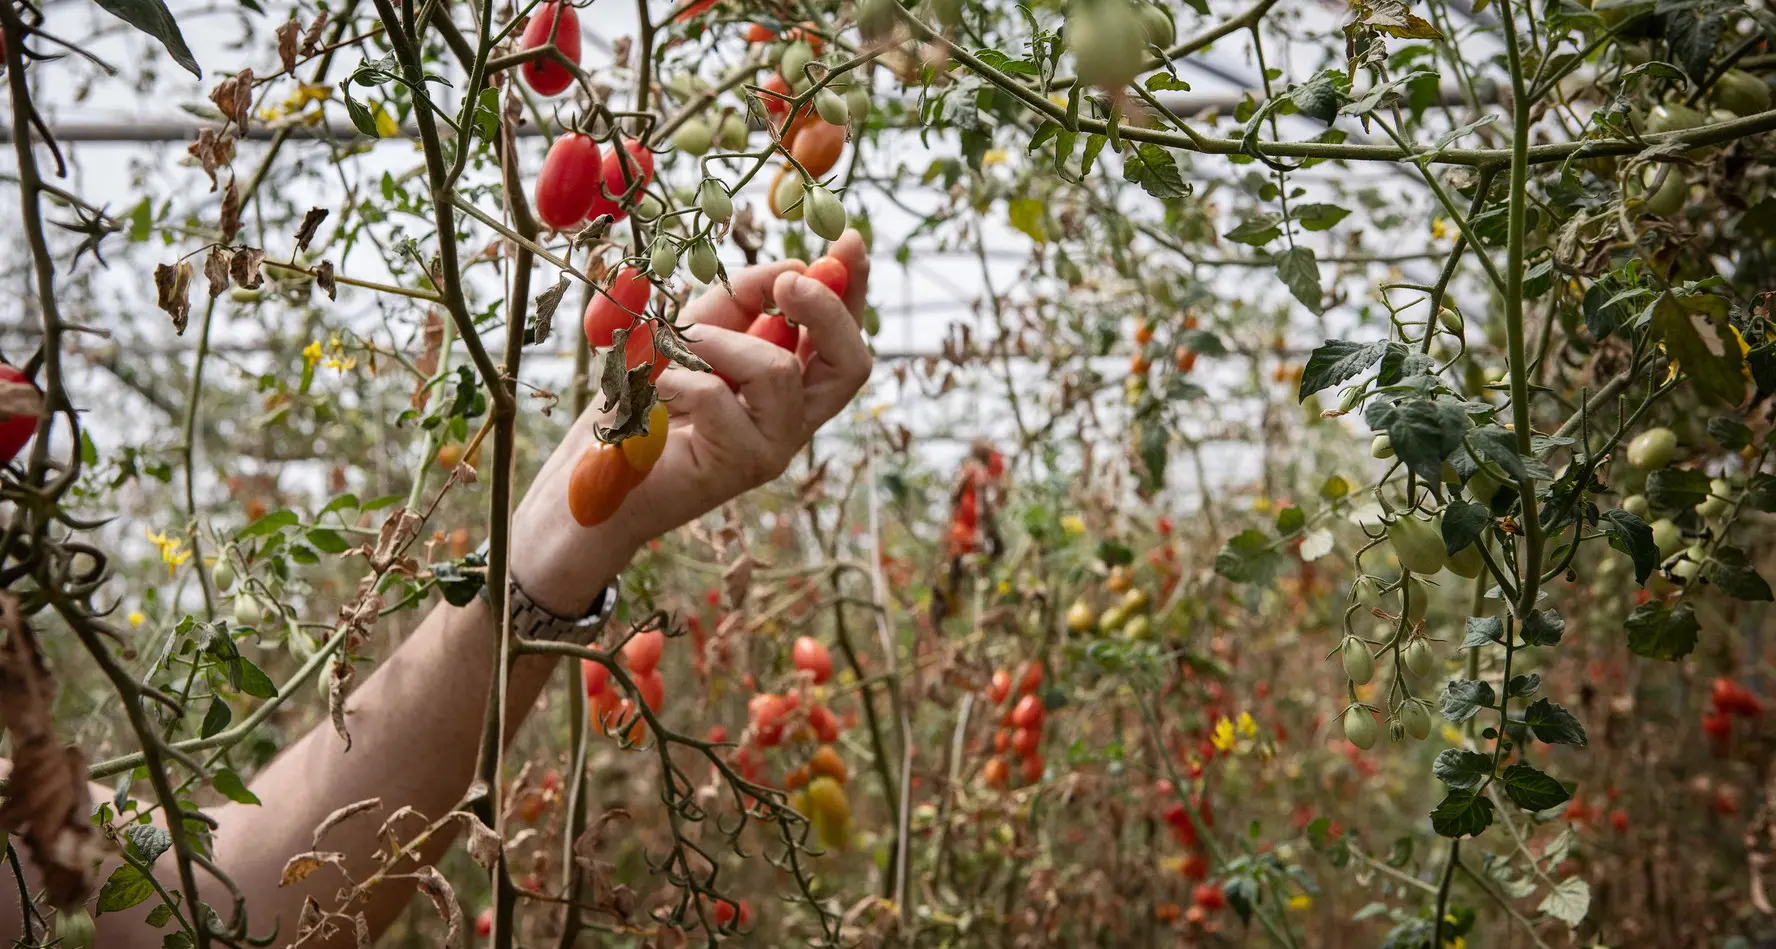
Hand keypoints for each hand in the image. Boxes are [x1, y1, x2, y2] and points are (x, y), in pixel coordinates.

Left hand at [511, 231, 871, 613]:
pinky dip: (680, 378)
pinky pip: (721, 398)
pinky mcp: (740, 466)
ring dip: (719, 344)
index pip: (842, 338)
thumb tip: (791, 268)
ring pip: (778, 373)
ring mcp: (772, 447)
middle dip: (826, 311)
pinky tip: (655, 391)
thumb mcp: (696, 332)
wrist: (597, 474)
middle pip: (851, 365)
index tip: (849, 241)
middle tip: (789, 281)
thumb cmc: (647, 401)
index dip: (854, 290)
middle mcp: (793, 419)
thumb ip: (742, 301)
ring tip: (675, 352)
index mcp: (790, 385)